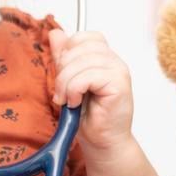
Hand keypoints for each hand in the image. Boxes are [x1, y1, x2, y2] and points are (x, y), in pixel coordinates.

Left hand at [49, 29, 135, 156]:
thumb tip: (55, 33)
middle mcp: (114, 61)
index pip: (84, 37)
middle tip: (61, 92)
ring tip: (67, 100)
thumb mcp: (69, 81)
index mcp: (104, 58)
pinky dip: (75, 90)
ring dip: (66, 83)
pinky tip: (76, 102)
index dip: (68, 52)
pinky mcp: (119, 85)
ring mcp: (119, 71)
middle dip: (63, 70)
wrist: (103, 142)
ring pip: (82, 61)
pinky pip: (88, 76)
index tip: (63, 74)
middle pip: (80, 46)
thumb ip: (64, 58)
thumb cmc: (89, 117)